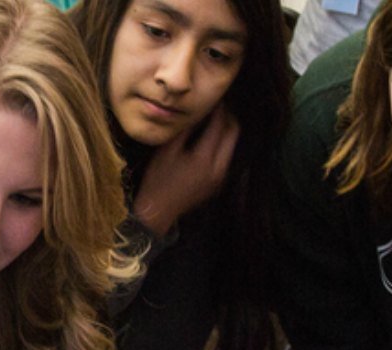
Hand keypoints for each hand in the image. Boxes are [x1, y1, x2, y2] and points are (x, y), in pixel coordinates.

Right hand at [132, 107, 238, 235]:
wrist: (159, 210)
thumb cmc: (158, 180)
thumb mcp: (166, 151)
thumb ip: (183, 130)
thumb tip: (195, 111)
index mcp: (205, 158)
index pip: (219, 125)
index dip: (218, 108)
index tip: (213, 97)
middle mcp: (219, 167)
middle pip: (233, 132)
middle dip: (227, 116)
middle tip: (217, 105)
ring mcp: (221, 177)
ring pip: (232, 144)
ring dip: (226, 129)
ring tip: (213, 118)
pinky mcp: (219, 183)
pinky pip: (226, 156)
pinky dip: (222, 143)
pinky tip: (209, 138)